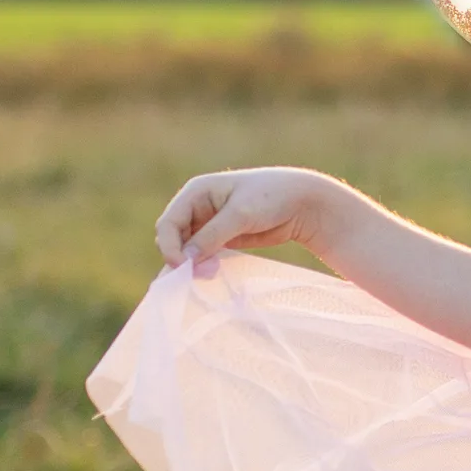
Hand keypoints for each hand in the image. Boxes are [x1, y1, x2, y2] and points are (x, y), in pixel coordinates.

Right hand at [154, 167, 344, 266]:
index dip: (169, 246)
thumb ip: (211, 236)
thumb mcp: (240, 214)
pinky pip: (203, 256)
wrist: (302, 202)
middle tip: (198, 276)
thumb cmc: (271, 197)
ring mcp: (208, 225)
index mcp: (195, 192)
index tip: (182, 267)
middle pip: (174, 239)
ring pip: (187, 250)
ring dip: (192, 265)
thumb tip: (185, 261)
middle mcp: (197, 207)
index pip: (168, 223)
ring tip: (205, 277)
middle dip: (181, 258)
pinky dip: (202, 267)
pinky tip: (208, 277)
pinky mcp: (221, 239)